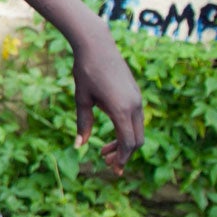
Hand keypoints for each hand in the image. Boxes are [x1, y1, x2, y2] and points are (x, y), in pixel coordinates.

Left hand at [72, 31, 143, 172]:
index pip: (128, 143)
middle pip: (137, 140)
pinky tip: (112, 133)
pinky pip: (136, 119)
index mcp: (121, 109)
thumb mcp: (82, 99)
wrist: (97, 46)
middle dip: (124, 154)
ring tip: (104, 151)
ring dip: (124, 143)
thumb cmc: (86, 71)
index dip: (122, 158)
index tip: (114, 170)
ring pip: (138, 130)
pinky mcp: (135, 94)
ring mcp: (137, 99)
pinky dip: (127, 130)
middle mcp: (134, 105)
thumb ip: (83, 123)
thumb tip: (79, 146)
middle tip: (106, 162)